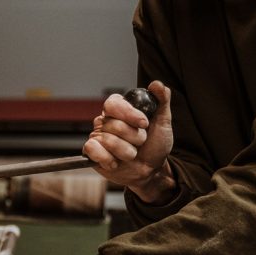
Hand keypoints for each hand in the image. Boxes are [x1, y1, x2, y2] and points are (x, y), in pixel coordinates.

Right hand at [82, 80, 175, 202]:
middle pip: (114, 125)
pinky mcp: (92, 152)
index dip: (128, 113)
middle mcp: (106, 121)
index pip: (114, 103)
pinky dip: (108, 159)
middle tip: (141, 142)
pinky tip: (116, 162)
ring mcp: (98, 136)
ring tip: (132, 154)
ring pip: (108, 140)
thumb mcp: (163, 122)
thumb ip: (162, 100)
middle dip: (134, 138)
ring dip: (127, 151)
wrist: (151, 170)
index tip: (144, 123)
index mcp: (120, 110)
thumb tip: (157, 84)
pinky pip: (92, 150)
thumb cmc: (155, 145)